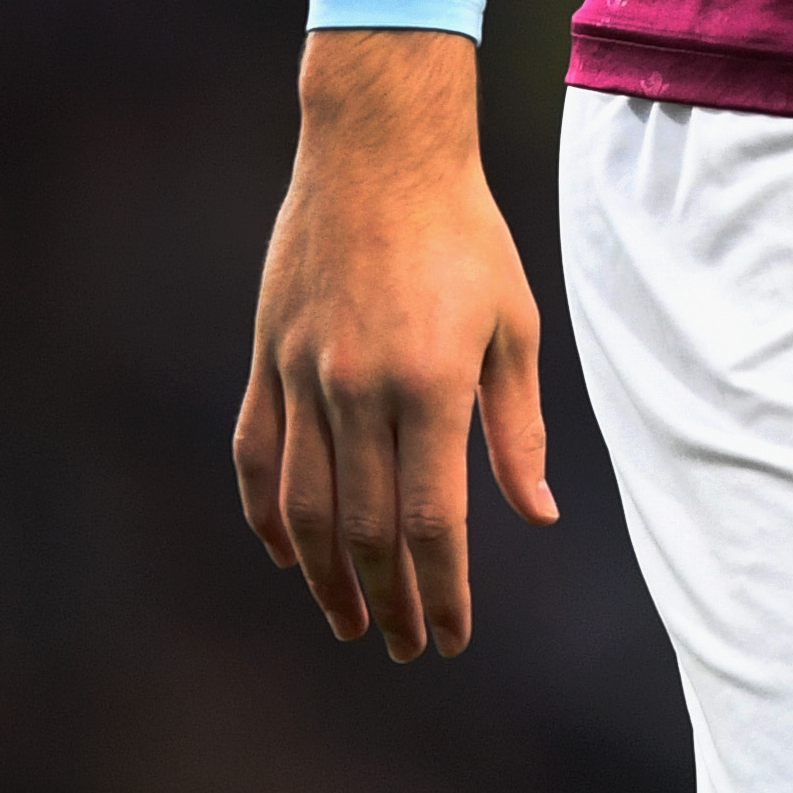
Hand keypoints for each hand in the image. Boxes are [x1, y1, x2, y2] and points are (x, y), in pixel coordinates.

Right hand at [230, 28, 557, 655]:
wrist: (378, 146)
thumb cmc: (463, 232)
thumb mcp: (513, 325)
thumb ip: (518, 429)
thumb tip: (537, 516)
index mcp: (429, 382)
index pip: (432, 522)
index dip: (443, 590)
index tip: (453, 637)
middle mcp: (357, 387)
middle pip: (367, 529)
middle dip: (390, 601)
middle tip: (408, 646)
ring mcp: (301, 373)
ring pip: (304, 507)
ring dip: (326, 576)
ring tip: (351, 621)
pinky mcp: (267, 355)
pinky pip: (255, 454)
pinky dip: (266, 514)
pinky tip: (286, 555)